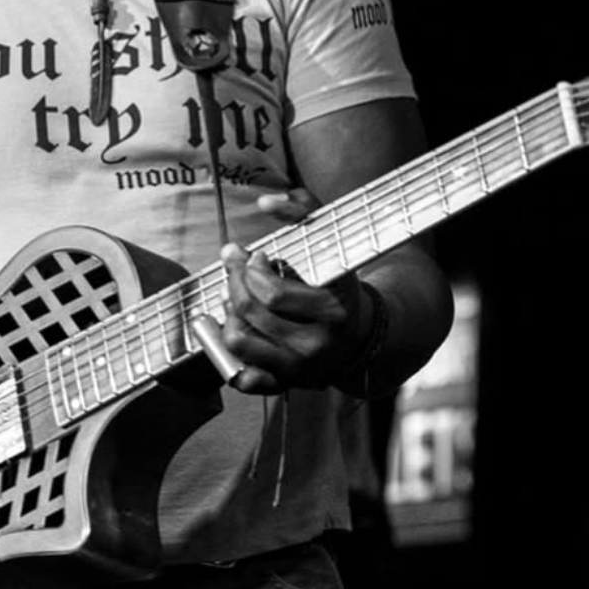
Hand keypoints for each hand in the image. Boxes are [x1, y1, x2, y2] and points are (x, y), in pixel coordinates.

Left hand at [213, 190, 368, 394]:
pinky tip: (234, 326)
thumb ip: (304, 210)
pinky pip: (242, 376)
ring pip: (239, 339)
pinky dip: (228, 350)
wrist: (361, 334)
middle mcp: (319, 343)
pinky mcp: (286, 386)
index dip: (252, 269)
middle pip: (251, 310)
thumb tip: (265, 202)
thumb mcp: (331, 242)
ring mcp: (301, 368)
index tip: (255, 254)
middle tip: (233, 262)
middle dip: (233, 279)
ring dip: (227, 311)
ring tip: (232, 294)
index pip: (273, 294)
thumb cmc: (336, 281)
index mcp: (334, 308)